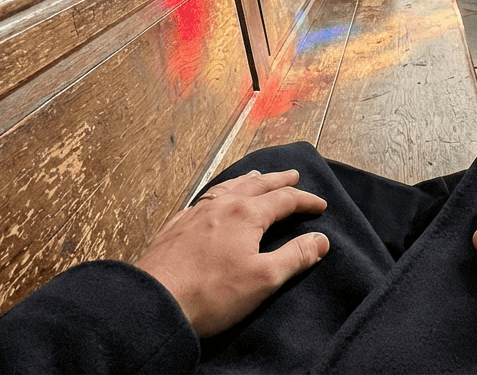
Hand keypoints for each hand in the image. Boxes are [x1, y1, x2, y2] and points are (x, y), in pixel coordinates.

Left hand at [135, 169, 329, 336]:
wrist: (155, 302)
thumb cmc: (212, 293)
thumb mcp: (264, 279)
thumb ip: (295, 257)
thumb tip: (321, 239)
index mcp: (246, 214)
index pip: (284, 200)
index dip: (305, 200)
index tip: (321, 205)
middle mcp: (221, 206)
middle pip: (256, 185)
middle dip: (278, 180)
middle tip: (293, 175)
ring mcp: (196, 213)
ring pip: (228, 188)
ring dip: (248, 181)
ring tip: (257, 177)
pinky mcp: (177, 226)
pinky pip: (205, 199)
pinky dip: (220, 193)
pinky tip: (216, 199)